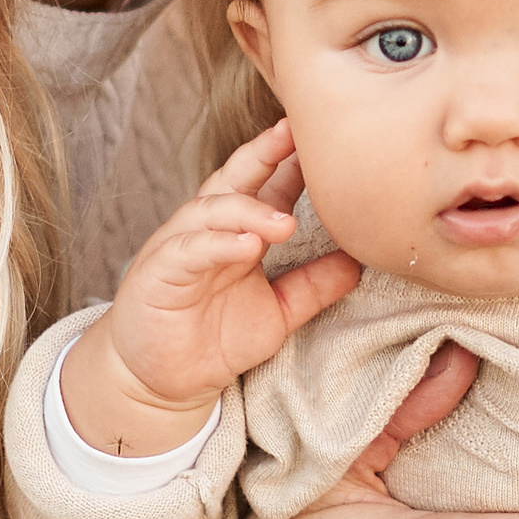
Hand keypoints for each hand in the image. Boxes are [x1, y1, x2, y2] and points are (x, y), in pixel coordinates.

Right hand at [63, 120, 358, 452]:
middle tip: (295, 136)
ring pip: (211, 211)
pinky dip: (217, 244)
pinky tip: (245, 247)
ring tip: (284, 221)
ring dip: (247, 210)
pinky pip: (188, 250)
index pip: (267, 185)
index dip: (291, 161)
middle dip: (263, 154)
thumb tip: (360, 261)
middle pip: (234, 179)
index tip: (325, 139)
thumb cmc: (215, 339)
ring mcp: (179, 246)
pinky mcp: (158, 273)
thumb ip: (314, 285)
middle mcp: (207, 229)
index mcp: (237, 230)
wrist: (162, 381)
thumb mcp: (279, 312)